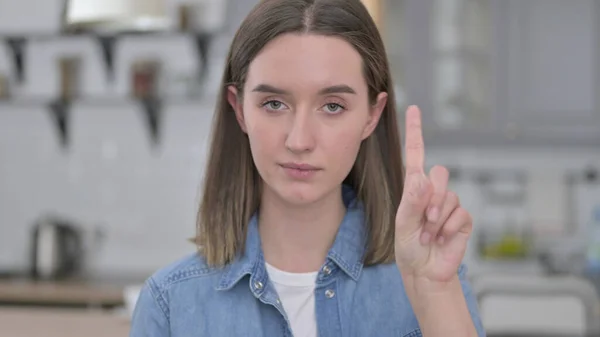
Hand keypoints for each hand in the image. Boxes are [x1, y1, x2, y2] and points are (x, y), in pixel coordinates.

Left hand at [394, 106, 472, 283]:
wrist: (424, 270)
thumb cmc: (409, 246)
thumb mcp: (403, 224)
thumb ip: (411, 202)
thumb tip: (422, 180)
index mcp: (414, 188)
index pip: (416, 154)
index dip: (415, 131)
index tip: (414, 108)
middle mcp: (433, 191)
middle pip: (440, 173)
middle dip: (431, 197)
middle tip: (424, 220)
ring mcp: (449, 204)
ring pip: (449, 196)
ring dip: (436, 219)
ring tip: (429, 235)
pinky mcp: (462, 218)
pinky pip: (460, 213)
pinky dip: (447, 228)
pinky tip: (441, 239)